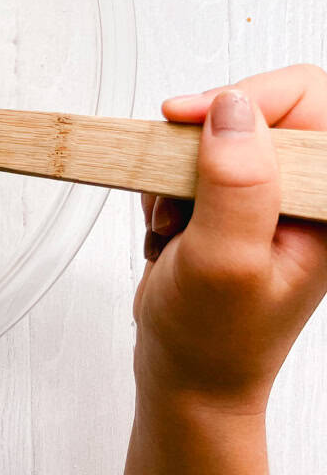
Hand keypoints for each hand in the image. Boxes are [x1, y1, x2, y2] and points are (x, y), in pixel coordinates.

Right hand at [134, 64, 326, 413]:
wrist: (187, 375)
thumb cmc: (214, 339)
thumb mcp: (225, 261)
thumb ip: (236, 183)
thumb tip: (231, 110)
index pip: (307, 100)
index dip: (247, 99)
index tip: (188, 120)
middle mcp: (308, 195)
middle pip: (256, 109)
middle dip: (201, 145)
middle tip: (177, 188)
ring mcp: (271, 198)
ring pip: (214, 134)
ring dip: (177, 172)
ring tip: (177, 225)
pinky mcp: (235, 203)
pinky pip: (191, 161)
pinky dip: (166, 188)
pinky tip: (172, 231)